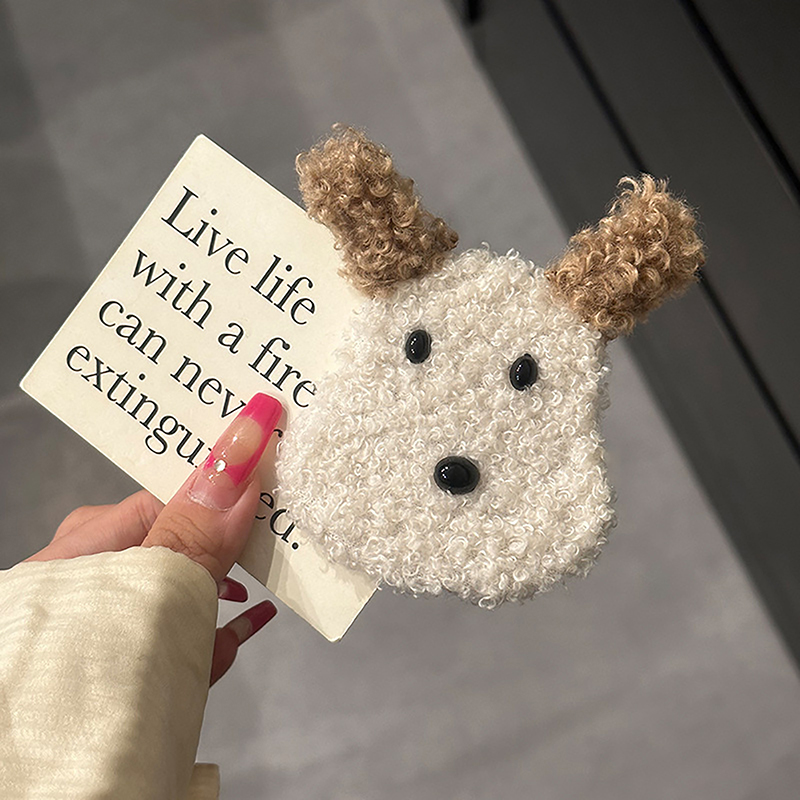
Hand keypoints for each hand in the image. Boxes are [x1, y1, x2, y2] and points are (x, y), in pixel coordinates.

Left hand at [26, 393, 282, 684]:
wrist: (51, 792)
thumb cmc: (79, 691)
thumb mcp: (151, 593)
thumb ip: (197, 525)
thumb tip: (242, 442)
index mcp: (83, 549)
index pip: (166, 495)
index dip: (221, 479)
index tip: (271, 464)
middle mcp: (97, 585)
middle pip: (182, 539)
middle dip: (234, 527)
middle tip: (285, 509)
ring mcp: (117, 632)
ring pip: (190, 588)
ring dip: (236, 577)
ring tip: (278, 564)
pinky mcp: (135, 677)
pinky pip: (188, 636)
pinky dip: (226, 625)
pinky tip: (256, 618)